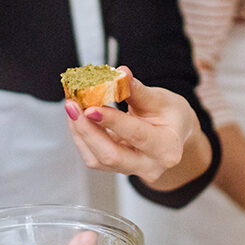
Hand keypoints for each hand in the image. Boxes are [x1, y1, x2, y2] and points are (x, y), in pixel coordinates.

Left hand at [64, 66, 198, 184]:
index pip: (137, 135)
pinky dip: (82, 136)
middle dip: (88, 131)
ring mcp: (131, 170)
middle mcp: (150, 166)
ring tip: (72, 107)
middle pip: (111, 156)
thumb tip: (120, 73)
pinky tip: (77, 117)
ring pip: (98, 159)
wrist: (172, 133)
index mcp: (168, 149)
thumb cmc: (170, 114)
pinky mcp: (115, 168)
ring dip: (80, 132)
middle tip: (72, 106)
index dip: (112, 122)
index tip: (91, 108)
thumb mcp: (160, 99)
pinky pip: (93, 157)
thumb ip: (138, 90)